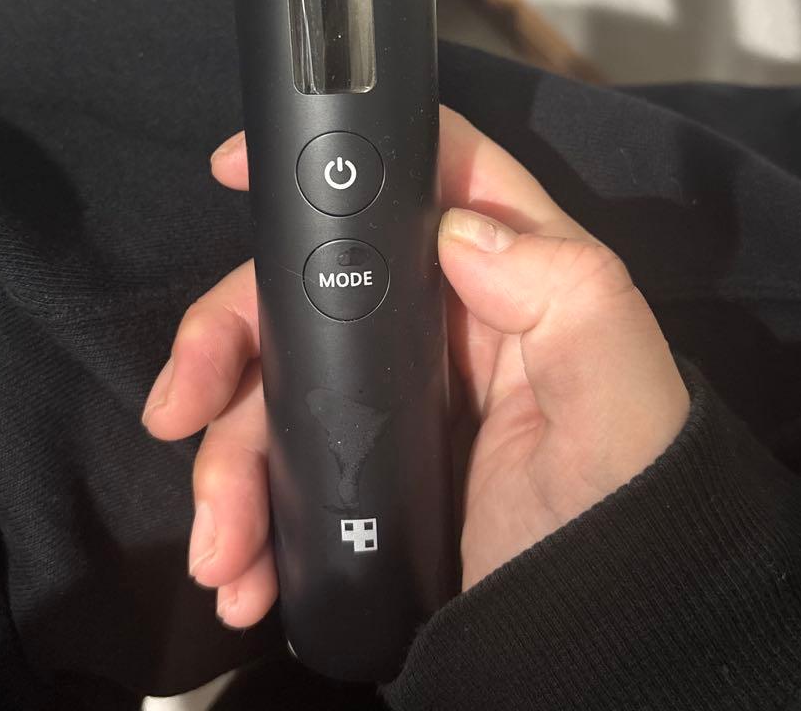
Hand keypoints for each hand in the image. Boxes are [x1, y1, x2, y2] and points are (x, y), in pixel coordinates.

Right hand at [141, 108, 688, 626]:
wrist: (588, 644)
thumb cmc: (620, 509)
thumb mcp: (617, 397)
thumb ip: (564, 292)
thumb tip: (456, 229)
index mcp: (504, 276)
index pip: (419, 180)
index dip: (336, 157)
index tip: (235, 173)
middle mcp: (436, 322)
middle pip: (305, 284)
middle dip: (227, 342)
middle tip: (179, 409)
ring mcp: (392, 394)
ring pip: (275, 383)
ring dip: (223, 456)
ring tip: (221, 545)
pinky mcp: (365, 462)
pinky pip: (280, 461)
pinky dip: (243, 509)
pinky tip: (238, 569)